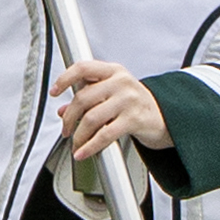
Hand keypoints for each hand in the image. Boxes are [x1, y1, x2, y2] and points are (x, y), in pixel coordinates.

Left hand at [52, 58, 169, 160]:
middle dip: (69, 118)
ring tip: (76, 143)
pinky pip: (105, 134)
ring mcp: (128, 100)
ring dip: (79, 135)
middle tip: (66, 130)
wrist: (165, 117)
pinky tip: (83, 152)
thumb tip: (63, 111)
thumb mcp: (112, 94)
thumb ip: (88, 99)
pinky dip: (90, 146)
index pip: (83, 68)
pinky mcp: (134, 119)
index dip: (64, 78)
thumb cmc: (135, 104)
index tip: (54, 91)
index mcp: (113, 71)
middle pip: (83, 98)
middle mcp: (120, 82)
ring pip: (91, 118)